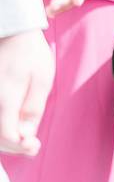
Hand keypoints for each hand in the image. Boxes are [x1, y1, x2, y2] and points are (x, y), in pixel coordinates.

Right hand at [0, 29, 51, 154]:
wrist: (12, 34)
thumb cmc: (30, 55)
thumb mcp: (42, 80)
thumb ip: (32, 109)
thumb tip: (24, 136)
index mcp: (5, 97)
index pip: (7, 135)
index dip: (21, 147)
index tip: (34, 145)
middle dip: (14, 147)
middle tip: (31, 145)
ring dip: (5, 141)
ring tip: (23, 138)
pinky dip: (0, 129)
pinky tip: (12, 128)